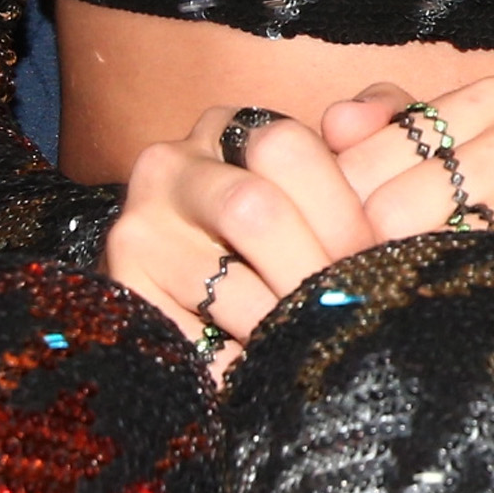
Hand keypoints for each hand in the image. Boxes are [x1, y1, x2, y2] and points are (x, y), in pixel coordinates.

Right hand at [101, 104, 380, 376]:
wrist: (200, 301)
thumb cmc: (294, 226)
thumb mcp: (339, 163)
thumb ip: (374, 120)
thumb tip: (352, 120)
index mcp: (228, 129)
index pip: (286, 147)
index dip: (340, 206)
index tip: (373, 253)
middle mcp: (171, 166)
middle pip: (254, 210)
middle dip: (314, 268)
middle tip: (350, 307)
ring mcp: (138, 231)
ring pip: (226, 279)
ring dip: (283, 320)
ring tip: (317, 342)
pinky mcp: (120, 295)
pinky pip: (189, 337)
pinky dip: (238, 362)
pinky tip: (267, 372)